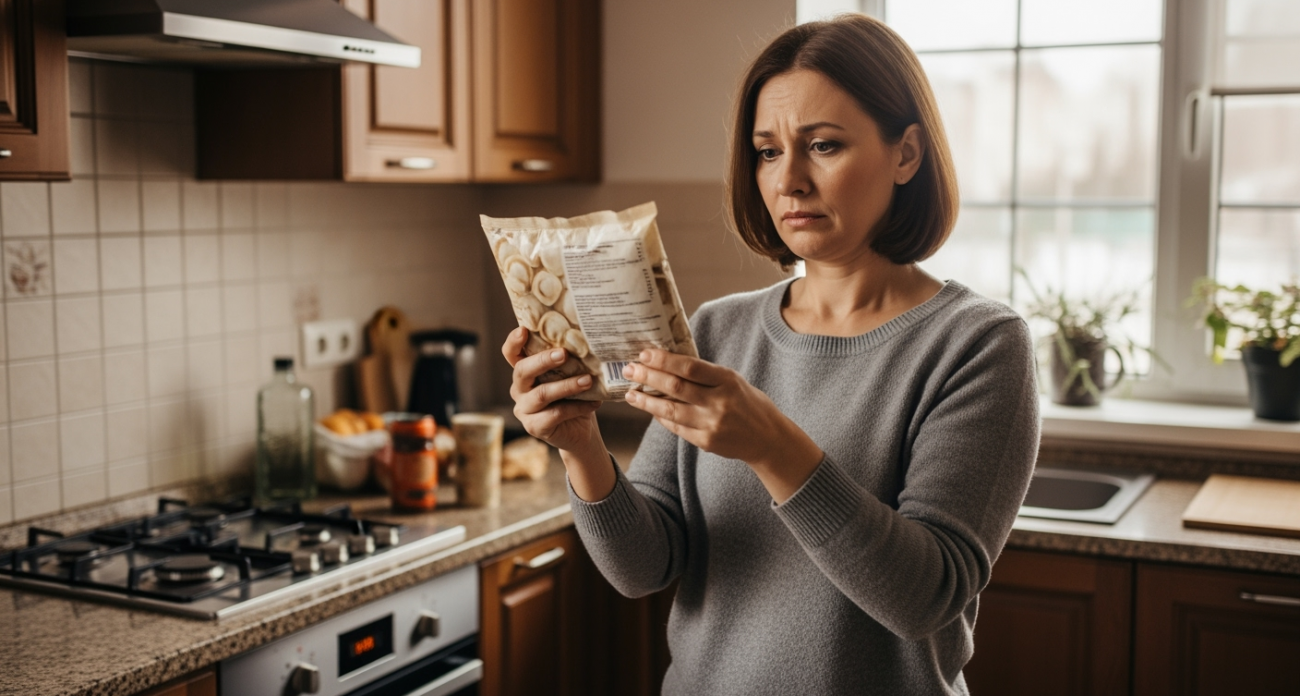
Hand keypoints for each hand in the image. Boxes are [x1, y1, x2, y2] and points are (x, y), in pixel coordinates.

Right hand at [502, 327, 603, 453]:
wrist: (581, 431)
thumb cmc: (575, 397)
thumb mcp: (571, 375)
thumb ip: (569, 361)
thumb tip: (585, 341)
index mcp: (525, 372)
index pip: (511, 354)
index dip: (514, 342)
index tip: (523, 330)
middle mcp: (519, 389)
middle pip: (523, 371)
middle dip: (543, 360)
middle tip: (564, 354)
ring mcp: (524, 409)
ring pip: (541, 394)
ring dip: (567, 386)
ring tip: (588, 380)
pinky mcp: (535, 427)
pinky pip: (555, 414)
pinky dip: (577, 407)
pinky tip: (594, 403)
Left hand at [622, 349, 822, 500]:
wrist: (768, 439)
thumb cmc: (748, 403)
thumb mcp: (733, 381)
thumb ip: (705, 374)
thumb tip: (668, 363)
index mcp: (727, 381)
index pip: (690, 367)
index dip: (664, 360)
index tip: (644, 354)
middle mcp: (719, 402)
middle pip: (675, 387)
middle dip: (648, 376)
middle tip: (629, 369)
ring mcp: (712, 424)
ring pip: (670, 410)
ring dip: (646, 401)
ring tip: (630, 394)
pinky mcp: (706, 442)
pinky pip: (677, 427)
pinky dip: (661, 417)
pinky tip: (650, 409)